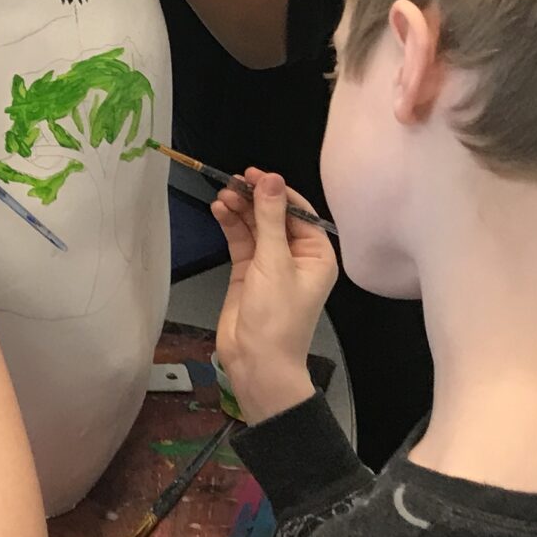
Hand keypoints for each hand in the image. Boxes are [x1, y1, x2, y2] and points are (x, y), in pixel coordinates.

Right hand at [211, 170, 340, 422]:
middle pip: (274, 216)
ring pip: (255, 226)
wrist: (257, 362)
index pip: (299, 212)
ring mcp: (270, 264)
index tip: (255, 175)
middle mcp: (296, 256)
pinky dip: (230, 225)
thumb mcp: (275, 262)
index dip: (277, 191)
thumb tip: (271, 180)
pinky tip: (219, 211)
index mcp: (317, 255)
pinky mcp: (248, 272)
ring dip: (239, 210)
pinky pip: (240, 240)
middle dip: (254, 198)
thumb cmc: (277, 318)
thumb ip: (270, 218)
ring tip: (222, 196)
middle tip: (233, 181)